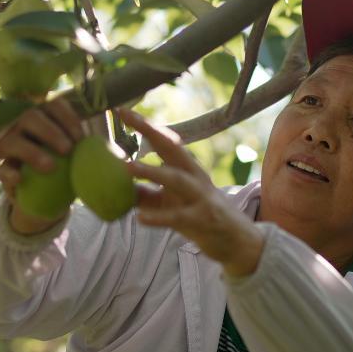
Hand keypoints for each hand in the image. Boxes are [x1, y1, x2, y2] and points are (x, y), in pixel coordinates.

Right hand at [0, 99, 86, 233]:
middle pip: (31, 116)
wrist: (41, 195)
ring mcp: (8, 144)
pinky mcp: (0, 167)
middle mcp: (22, 124)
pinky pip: (1, 168)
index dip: (67, 118)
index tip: (81, 138)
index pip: (53, 105)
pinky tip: (20, 180)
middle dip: (51, 131)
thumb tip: (120, 156)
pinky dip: (10, 173)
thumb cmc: (64, 166)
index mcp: (44, 116)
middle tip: (68, 149)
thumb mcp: (75, 156)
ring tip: (51, 166)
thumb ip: (90, 152)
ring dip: (33, 151)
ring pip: (13, 140)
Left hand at [120, 109, 263, 276]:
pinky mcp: (201, 219)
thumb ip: (145, 193)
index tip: (122, 111)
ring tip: (128, 167)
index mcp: (187, 168)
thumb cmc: (199, 216)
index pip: (165, 140)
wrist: (237, 241)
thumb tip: (115, 187)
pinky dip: (158, 217)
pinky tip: (139, 218)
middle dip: (150, 131)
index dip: (145, 125)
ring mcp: (199, 196)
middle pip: (172, 148)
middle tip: (126, 118)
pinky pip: (177, 217)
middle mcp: (194, 176)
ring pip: (176, 179)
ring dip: (152, 171)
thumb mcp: (171, 201)